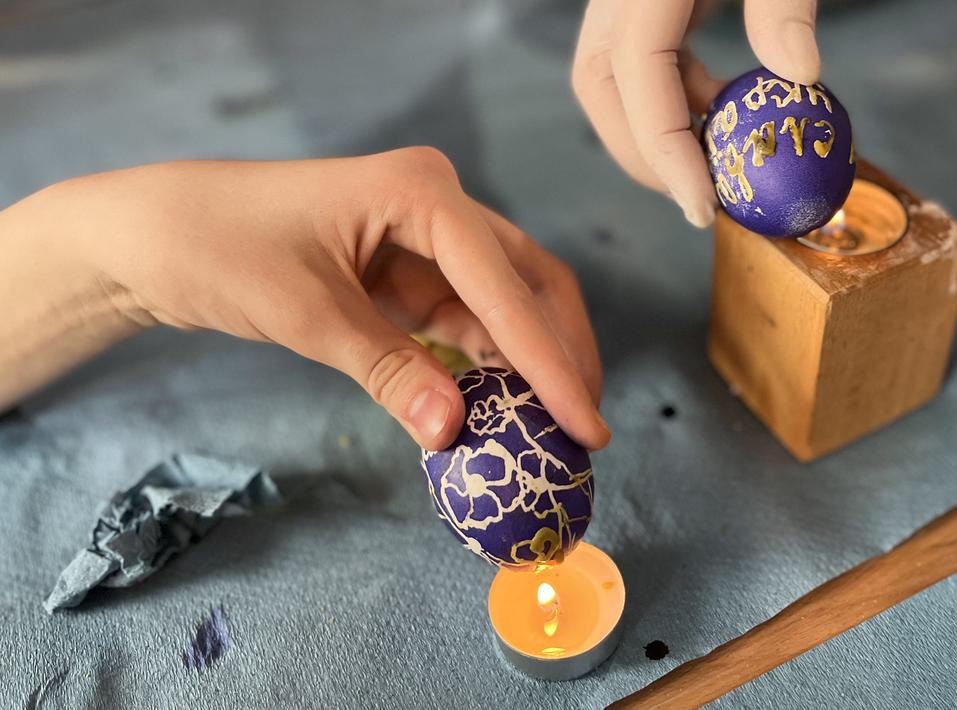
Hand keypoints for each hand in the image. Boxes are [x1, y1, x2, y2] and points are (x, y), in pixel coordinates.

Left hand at [0, 149, 607, 450]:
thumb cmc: (223, 249)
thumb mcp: (308, 315)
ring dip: (530, 365)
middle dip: (562, 356)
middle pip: (532, 283)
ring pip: (508, 305)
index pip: (508, 287)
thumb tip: (454, 433)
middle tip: (587, 428)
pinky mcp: (412, 268)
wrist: (160, 233)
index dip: (551, 362)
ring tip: (554, 430)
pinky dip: (488, 365)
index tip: (586, 423)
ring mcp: (429, 235)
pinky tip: (502, 410)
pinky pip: (469, 319)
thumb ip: (388, 372)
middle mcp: (440, 204)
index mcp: (423, 193)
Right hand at [572, 0, 820, 227]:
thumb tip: (799, 73)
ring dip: (659, 131)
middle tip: (699, 201)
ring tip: (718, 168)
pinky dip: (677, 100)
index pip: (633, 68)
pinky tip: (724, 117)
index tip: (704, 205)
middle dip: (643, 155)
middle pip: (598, 83)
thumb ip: (784, 4)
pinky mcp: (646, 0)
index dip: (662, 145)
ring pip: (614, 77)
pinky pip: (643, 60)